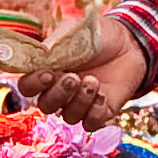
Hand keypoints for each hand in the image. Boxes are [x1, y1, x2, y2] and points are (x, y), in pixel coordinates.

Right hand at [17, 16, 147, 128]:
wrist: (129, 43)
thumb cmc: (97, 35)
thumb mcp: (73, 32)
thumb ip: (54, 45)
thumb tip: (38, 56)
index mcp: (47, 70)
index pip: (28, 86)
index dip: (34, 84)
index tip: (47, 74)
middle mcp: (60, 91)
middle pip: (46, 106)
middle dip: (59, 94)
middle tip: (74, 78)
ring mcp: (79, 103)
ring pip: (69, 117)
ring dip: (80, 101)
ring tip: (93, 81)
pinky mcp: (100, 112)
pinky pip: (91, 124)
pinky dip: (96, 111)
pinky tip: (104, 94)